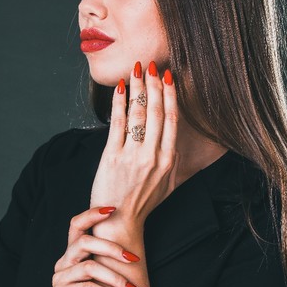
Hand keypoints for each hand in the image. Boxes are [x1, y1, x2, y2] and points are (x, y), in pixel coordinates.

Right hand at [49, 206, 142, 286]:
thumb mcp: (101, 279)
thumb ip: (108, 261)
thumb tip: (137, 245)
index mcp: (72, 253)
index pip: (76, 224)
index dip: (92, 214)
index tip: (114, 208)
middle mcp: (63, 263)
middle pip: (84, 242)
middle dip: (112, 248)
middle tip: (135, 260)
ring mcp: (59, 279)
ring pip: (89, 267)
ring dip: (116, 277)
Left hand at [90, 61, 178, 229]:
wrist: (120, 221)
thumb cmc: (144, 203)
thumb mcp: (167, 183)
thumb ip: (172, 159)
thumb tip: (173, 137)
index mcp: (168, 160)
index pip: (171, 119)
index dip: (170, 94)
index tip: (168, 76)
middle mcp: (153, 156)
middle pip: (155, 112)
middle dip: (153, 84)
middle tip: (151, 64)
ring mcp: (132, 156)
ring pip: (137, 114)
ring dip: (137, 88)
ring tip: (136, 69)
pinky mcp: (112, 158)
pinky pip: (117, 125)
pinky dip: (119, 104)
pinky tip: (120, 89)